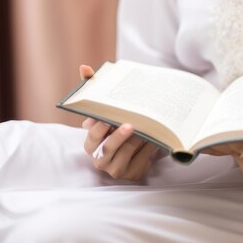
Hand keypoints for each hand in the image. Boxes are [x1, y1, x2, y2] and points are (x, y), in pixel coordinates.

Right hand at [79, 65, 158, 180]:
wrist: (132, 152)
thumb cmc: (115, 128)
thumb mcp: (105, 113)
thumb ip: (93, 91)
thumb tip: (85, 68)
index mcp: (91, 145)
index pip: (92, 138)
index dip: (99, 129)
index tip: (108, 119)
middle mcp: (100, 159)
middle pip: (108, 148)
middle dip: (118, 136)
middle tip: (130, 124)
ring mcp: (117, 169)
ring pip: (127, 153)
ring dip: (138, 139)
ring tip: (148, 126)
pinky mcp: (132, 174)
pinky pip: (142, 160)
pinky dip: (149, 147)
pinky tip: (157, 138)